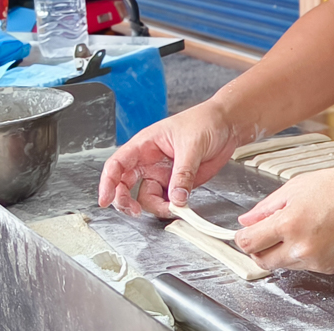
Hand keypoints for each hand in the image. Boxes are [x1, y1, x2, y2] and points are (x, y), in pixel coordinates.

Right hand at [97, 102, 237, 217]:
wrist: (228, 125)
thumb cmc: (205, 121)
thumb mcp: (191, 144)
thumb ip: (183, 173)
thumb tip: (176, 198)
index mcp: (145, 144)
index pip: (117, 164)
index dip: (108, 182)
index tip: (105, 199)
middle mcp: (150, 161)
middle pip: (125, 185)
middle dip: (125, 201)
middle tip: (134, 211)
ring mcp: (162, 174)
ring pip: (146, 197)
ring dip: (155, 207)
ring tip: (172, 207)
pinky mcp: (177, 184)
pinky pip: (167, 201)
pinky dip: (171, 208)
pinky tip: (180, 207)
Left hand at [235, 166, 333, 273]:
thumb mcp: (298, 186)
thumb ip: (267, 206)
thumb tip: (247, 220)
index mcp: (291, 223)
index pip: (249, 242)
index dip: (241, 237)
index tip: (243, 233)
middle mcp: (302, 246)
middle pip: (262, 261)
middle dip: (259, 248)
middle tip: (265, 233)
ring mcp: (316, 261)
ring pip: (283, 264)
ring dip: (282, 250)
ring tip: (300, 227)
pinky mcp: (329, 269)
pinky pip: (305, 265)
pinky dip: (304, 253)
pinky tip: (317, 234)